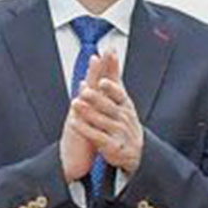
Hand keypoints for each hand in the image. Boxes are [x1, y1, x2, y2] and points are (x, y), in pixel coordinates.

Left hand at [87, 52, 144, 175]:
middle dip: (97, 99)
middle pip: (109, 107)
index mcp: (126, 106)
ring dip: (88, 112)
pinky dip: (84, 129)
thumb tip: (109, 54)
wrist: (134, 153)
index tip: (102, 81)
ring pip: (101, 121)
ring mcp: (119, 133)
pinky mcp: (112, 147)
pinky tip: (73, 123)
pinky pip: (96, 137)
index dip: (111, 89)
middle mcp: (124, 118)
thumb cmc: (124, 123)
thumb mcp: (123, 101)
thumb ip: (115, 79)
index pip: (120, 95)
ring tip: (75, 104)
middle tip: (85, 91)